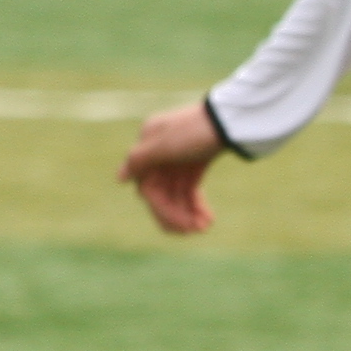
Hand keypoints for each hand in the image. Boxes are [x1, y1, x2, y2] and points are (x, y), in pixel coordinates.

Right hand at [120, 97, 229, 234]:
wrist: (231, 120)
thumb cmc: (195, 130)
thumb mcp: (165, 144)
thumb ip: (140, 159)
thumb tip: (120, 178)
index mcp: (148, 147)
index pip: (148, 189)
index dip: (161, 210)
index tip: (180, 227)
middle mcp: (160, 154)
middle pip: (163, 194)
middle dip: (178, 214)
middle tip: (195, 231)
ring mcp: (177, 159)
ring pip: (177, 195)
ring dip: (189, 213)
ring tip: (205, 226)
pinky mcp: (195, 163)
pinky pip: (190, 190)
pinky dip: (197, 204)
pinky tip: (208, 218)